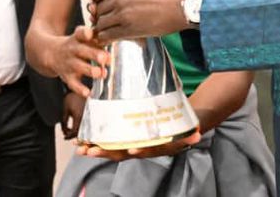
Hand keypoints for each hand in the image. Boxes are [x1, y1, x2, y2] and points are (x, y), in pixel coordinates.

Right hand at [51, 26, 108, 96]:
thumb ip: (98, 40)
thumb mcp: (83, 38)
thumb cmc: (77, 45)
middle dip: (94, 54)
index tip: (90, 34)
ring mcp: (69, 63)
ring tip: (101, 74)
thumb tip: (117, 43)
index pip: (80, 33)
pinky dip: (80, 90)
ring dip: (90, 71)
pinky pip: (73, 84)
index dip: (85, 33)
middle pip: (82, 51)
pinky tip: (88, 93)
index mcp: (77, 38)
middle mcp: (72, 50)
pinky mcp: (67, 76)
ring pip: (79, 67)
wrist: (51, 53)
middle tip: (104, 58)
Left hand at [61, 91, 85, 139]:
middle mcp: (86, 117)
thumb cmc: (71, 97)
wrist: (78, 89)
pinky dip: (81, 127)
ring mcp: (89, 116)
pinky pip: (87, 124)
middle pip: (80, 132)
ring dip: (77, 131)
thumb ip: (64, 122)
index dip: (69, 135)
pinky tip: (76, 126)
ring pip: (84, 129)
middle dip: (72, 135)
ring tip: (70, 130)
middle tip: (67, 135)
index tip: (65, 136)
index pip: (74, 131)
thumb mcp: (65, 110)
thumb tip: (64, 131)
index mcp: (79, 116)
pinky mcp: (91, 114)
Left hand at [75, 131, 201, 161]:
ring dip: (96, 151)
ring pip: (113, 151)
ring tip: (81, 149)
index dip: (139, 151)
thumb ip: (191, 133)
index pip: (147, 151)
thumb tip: (198, 133)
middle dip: (106, 153)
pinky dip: (97, 144)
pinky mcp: (128, 140)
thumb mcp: (189, 129)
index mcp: (157, 147)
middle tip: (90, 151)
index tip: (130, 150)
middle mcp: (144, 149)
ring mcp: (134, 146)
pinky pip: (111, 144)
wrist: (183, 128)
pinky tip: (83, 142)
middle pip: (123, 153)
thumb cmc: (184, 125)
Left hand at [86, 0, 191, 41]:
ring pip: (100, 23)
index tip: (99, 2)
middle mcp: (118, 0)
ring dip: (104, 26)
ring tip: (111, 27)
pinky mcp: (129, 31)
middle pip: (97, 9)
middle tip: (107, 17)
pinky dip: (107, 37)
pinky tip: (113, 36)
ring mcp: (122, 16)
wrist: (183, 7)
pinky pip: (107, 36)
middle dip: (100, 13)